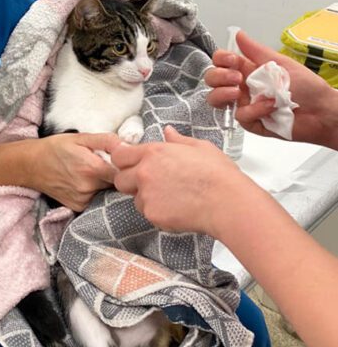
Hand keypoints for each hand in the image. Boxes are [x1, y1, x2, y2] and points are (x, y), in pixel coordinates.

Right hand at [29, 133, 118, 211]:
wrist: (31, 165)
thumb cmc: (56, 148)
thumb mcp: (80, 138)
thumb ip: (106, 140)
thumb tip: (126, 144)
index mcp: (92, 168)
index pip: (123, 174)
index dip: (127, 169)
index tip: (125, 164)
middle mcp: (88, 187)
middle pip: (116, 185)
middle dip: (116, 176)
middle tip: (108, 165)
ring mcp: (83, 200)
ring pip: (106, 193)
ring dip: (106, 185)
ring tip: (94, 173)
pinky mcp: (78, 207)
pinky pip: (96, 200)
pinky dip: (96, 192)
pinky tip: (86, 182)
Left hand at [111, 126, 247, 235]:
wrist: (227, 202)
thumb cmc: (217, 174)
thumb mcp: (199, 147)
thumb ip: (177, 140)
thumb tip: (168, 131)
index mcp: (153, 152)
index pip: (119, 155)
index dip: (124, 161)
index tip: (132, 164)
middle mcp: (144, 173)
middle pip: (120, 179)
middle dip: (130, 181)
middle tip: (150, 183)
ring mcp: (147, 195)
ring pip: (134, 198)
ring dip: (145, 198)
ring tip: (170, 197)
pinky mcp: (153, 215)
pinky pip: (148, 213)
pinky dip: (158, 213)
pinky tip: (177, 209)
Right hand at [205, 30, 337, 148]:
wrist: (321, 111)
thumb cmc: (306, 87)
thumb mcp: (280, 63)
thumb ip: (256, 50)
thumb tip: (239, 34)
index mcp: (248, 70)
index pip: (221, 62)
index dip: (221, 60)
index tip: (231, 60)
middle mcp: (243, 87)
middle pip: (213, 80)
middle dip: (218, 76)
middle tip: (236, 77)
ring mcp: (245, 104)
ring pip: (216, 100)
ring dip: (221, 94)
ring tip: (237, 92)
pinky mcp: (251, 122)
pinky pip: (241, 116)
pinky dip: (254, 110)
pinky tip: (269, 106)